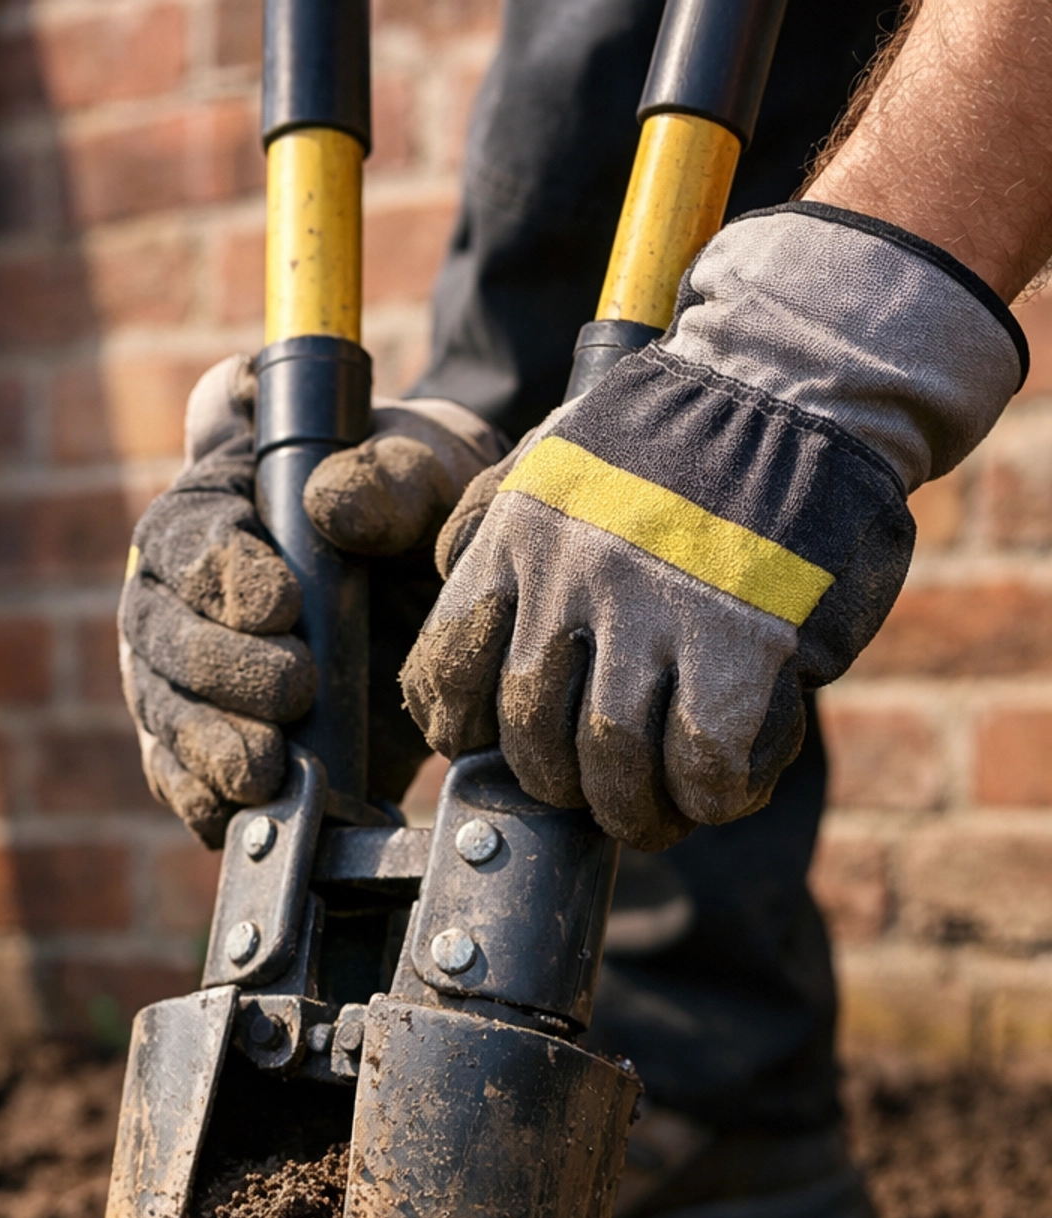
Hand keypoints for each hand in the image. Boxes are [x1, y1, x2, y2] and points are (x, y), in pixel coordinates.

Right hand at [120, 354, 503, 843]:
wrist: (428, 601)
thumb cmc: (413, 519)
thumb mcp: (424, 477)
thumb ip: (390, 479)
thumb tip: (331, 505)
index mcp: (208, 511)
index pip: (190, 540)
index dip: (224, 575)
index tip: (281, 605)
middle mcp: (171, 598)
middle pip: (163, 636)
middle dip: (222, 668)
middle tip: (293, 688)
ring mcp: (175, 679)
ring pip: (164, 714)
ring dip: (210, 745)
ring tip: (264, 767)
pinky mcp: (197, 749)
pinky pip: (177, 779)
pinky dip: (202, 800)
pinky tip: (236, 814)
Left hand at [402, 204, 1025, 850]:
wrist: (796, 379)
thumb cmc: (675, 433)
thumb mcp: (547, 451)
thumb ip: (488, 521)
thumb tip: (449, 584)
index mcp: (517, 539)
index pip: (446, 673)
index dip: (461, 732)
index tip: (489, 748)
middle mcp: (574, 579)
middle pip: (530, 737)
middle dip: (558, 785)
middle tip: (592, 793)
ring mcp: (657, 611)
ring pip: (612, 763)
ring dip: (632, 810)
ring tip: (654, 814)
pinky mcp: (742, 640)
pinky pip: (704, 761)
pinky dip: (711, 794)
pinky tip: (723, 788)